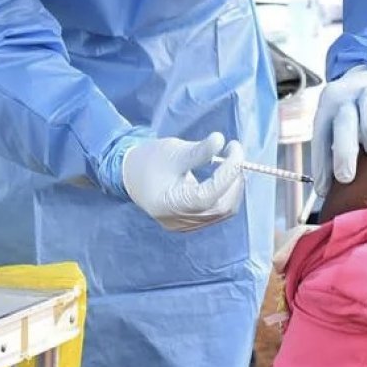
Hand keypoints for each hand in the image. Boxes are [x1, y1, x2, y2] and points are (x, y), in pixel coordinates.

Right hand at [122, 133, 244, 232]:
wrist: (131, 175)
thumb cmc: (151, 161)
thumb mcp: (174, 152)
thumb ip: (198, 151)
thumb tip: (221, 140)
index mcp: (171, 203)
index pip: (209, 194)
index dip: (227, 172)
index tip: (235, 148)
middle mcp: (179, 220)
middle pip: (221, 206)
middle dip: (233, 180)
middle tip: (235, 154)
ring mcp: (185, 225)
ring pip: (222, 211)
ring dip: (232, 187)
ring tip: (230, 165)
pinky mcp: (191, 224)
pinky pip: (216, 213)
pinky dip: (224, 195)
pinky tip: (222, 178)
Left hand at [311, 67, 366, 195]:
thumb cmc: (357, 114)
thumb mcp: (339, 126)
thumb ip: (333, 153)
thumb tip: (327, 191)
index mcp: (329, 105)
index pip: (321, 136)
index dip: (321, 165)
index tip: (325, 189)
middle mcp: (348, 94)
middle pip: (344, 121)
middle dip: (344, 153)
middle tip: (347, 177)